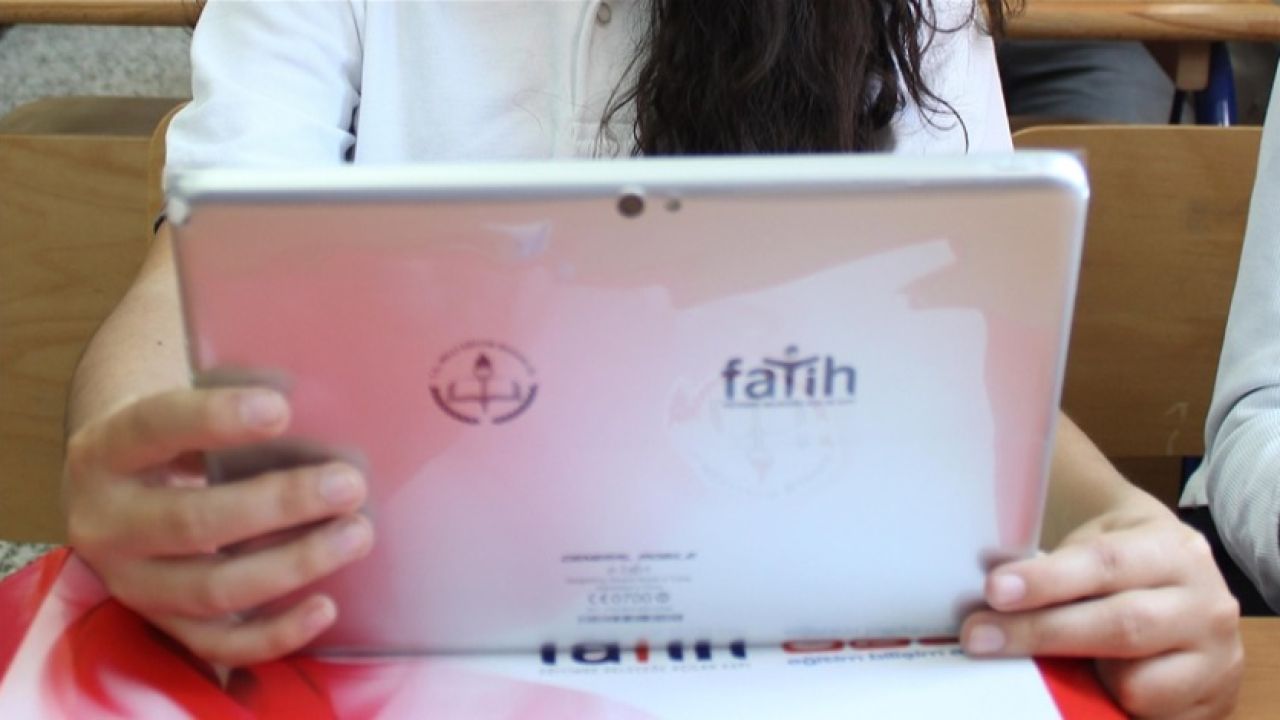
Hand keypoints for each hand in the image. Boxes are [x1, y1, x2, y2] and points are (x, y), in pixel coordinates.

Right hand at [64, 387, 373, 666]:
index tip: (281, 408)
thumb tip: (315, 393)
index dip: (215, 418)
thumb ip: (236, 397)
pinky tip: (326, 607)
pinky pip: (218, 644)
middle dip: (280, 503)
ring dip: (293, 564)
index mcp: (106, 452)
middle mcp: (106, 524)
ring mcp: (131, 584)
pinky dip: (275, 633)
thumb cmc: (178, 436)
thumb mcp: (186, 403)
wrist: (121, 489)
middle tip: (349, 484)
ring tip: (357, 534)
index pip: (154, 428)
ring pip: (211, 588)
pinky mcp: (164, 625)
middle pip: (192, 522)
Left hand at [961, 507, 1242, 718]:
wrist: (1181, 581)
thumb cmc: (1123, 565)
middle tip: (981, 636)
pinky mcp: (1217, 702)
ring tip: (1051, 665)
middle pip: (1121, 625)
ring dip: (1082, 680)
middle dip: (1042, 633)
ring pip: (1139, 684)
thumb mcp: (1094, 547)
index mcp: (1172, 550)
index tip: (994, 592)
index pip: (1104, 564)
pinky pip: (1152, 718)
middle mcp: (1205, 603)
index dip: (1046, 581)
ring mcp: (1217, 657)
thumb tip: (987, 602)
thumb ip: (1054, 571)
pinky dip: (1109, 708)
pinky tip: (1086, 689)